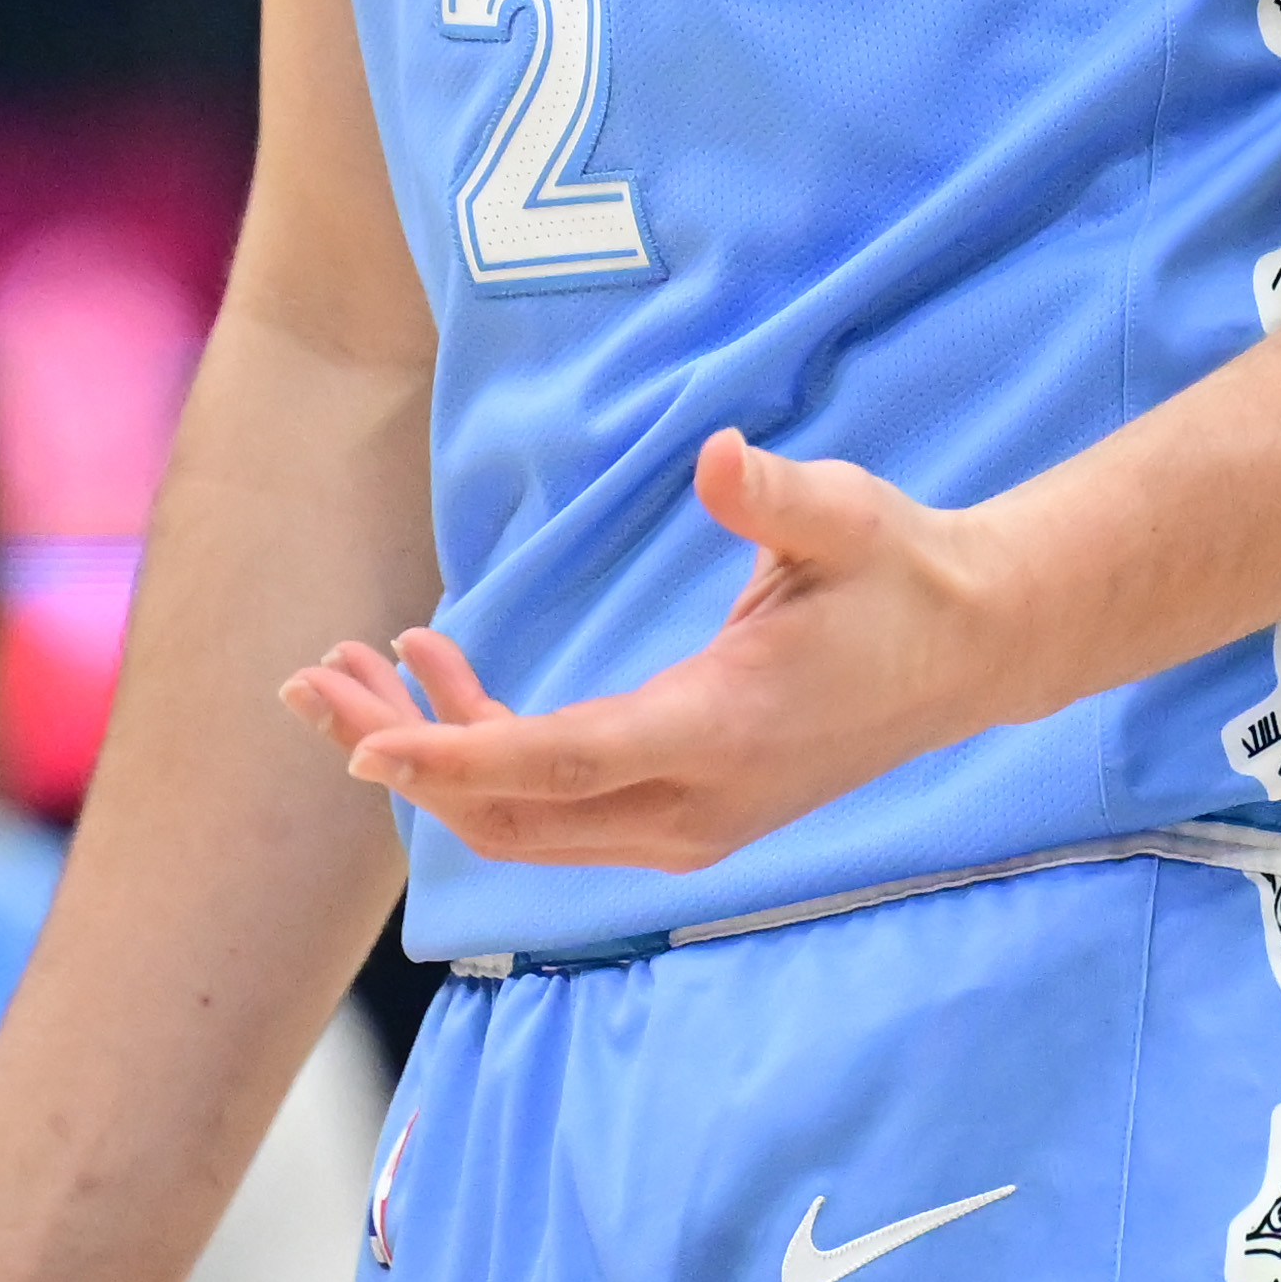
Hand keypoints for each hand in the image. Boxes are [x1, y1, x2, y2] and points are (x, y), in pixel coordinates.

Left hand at [280, 434, 1016, 871]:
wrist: (971, 650)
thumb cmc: (901, 572)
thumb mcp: (849, 518)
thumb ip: (779, 498)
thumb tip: (720, 458)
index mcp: (721, 732)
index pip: (556, 764)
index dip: (451, 756)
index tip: (360, 745)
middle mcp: (692, 804)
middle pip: (507, 810)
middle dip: (398, 755)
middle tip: (310, 681)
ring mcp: (684, 823)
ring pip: (517, 819)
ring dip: (426, 756)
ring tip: (350, 673)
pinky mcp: (679, 813)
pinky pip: (553, 804)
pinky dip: (480, 750)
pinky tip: (441, 665)